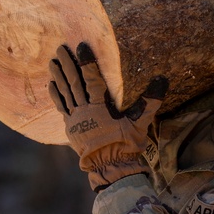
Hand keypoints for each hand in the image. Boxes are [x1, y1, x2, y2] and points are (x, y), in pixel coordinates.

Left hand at [49, 42, 167, 190]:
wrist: (110, 167)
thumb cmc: (126, 145)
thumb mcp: (140, 123)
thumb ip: (149, 101)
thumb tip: (162, 79)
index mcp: (100, 107)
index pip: (92, 79)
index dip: (86, 61)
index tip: (80, 46)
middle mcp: (85, 110)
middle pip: (74, 82)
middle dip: (68, 64)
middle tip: (61, 48)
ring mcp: (76, 119)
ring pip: (65, 93)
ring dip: (59, 76)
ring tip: (52, 61)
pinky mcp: (71, 127)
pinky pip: (61, 107)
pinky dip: (56, 95)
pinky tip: (51, 84)